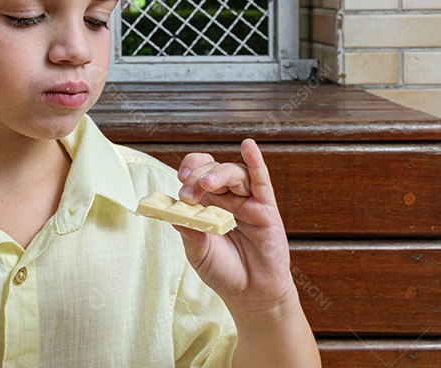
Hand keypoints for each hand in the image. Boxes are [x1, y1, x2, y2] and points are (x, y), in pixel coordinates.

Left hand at [173, 139, 294, 312]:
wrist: (250, 295)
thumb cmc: (224, 271)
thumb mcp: (198, 253)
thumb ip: (189, 232)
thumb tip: (174, 213)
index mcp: (207, 202)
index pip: (196, 174)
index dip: (188, 171)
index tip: (179, 180)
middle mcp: (227, 197)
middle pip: (212, 171)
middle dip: (197, 177)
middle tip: (188, 194)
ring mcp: (247, 201)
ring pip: (234, 173)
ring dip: (218, 173)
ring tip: (206, 184)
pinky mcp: (266, 209)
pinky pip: (261, 181)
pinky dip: (256, 162)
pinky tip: (249, 147)